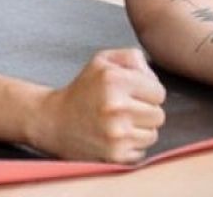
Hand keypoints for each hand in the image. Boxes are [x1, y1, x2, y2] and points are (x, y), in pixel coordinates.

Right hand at [34, 48, 165, 162]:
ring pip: (153, 134)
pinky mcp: (114, 155)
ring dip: (140, 130)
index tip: (132, 94)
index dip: (147, 92)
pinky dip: (132, 146)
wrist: (54, 121)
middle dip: (145, 111)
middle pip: (158, 115)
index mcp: (115, 80)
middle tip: (126, 109)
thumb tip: (152, 78)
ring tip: (120, 123)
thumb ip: (132, 57)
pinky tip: (115, 137)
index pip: (159, 92)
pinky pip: (141, 150)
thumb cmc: (83, 89)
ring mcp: (116, 133)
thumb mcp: (103, 60)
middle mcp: (116, 107)